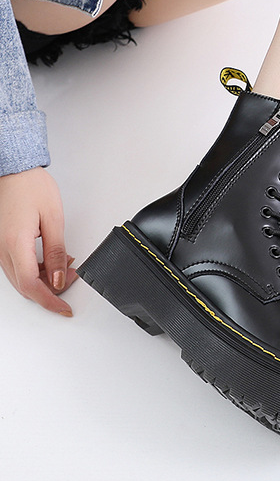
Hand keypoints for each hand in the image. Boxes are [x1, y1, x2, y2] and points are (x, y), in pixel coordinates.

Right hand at [0, 167, 77, 315]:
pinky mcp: (3, 244)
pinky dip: (36, 270)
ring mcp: (0, 248)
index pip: (32, 286)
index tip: (64, 309)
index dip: (50, 301)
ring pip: (21, 278)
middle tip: (72, 281)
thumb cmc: (32, 187)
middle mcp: (3, 250)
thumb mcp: (53, 218)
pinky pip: (18, 267)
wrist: (14, 171)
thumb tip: (60, 277)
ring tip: (66, 266)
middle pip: (25, 286)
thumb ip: (56, 251)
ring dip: (44, 280)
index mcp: (15, 244)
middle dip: (50, 291)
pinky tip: (53, 260)